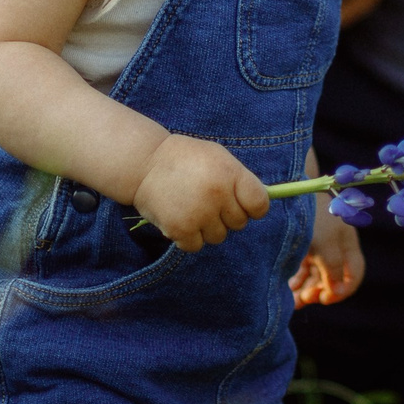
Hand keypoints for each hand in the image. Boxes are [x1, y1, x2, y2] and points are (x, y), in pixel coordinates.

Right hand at [132, 134, 269, 250]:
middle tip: (206, 201)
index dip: (252, 208)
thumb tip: (259, 206)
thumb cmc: (186, 159)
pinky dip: (188, 237)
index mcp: (231, 174)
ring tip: (191, 207)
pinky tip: (180, 218)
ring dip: (207, 228)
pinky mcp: (181, 230)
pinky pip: (196, 246)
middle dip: (226, 215)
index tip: (242, 205)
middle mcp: (218, 195)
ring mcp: (199, 214)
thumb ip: (239, 180)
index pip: (260, 205)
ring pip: (218, 237)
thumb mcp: (218, 157)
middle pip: (239, 223)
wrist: (144, 163)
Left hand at [291, 208, 366, 307]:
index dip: (343, 291)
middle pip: (334, 277)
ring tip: (294, 299)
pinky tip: (290, 287)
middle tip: (305, 298)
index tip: (325, 298)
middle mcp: (336, 245)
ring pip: (318, 274)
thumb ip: (333, 269)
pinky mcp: (305, 241)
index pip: (354, 275)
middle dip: (321, 291)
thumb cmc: (312, 216)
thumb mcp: (324, 244)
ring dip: (308, 289)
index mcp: (347, 244)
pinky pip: (305, 267)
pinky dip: (299, 279)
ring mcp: (320, 243)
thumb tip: (335, 290)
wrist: (292, 187)